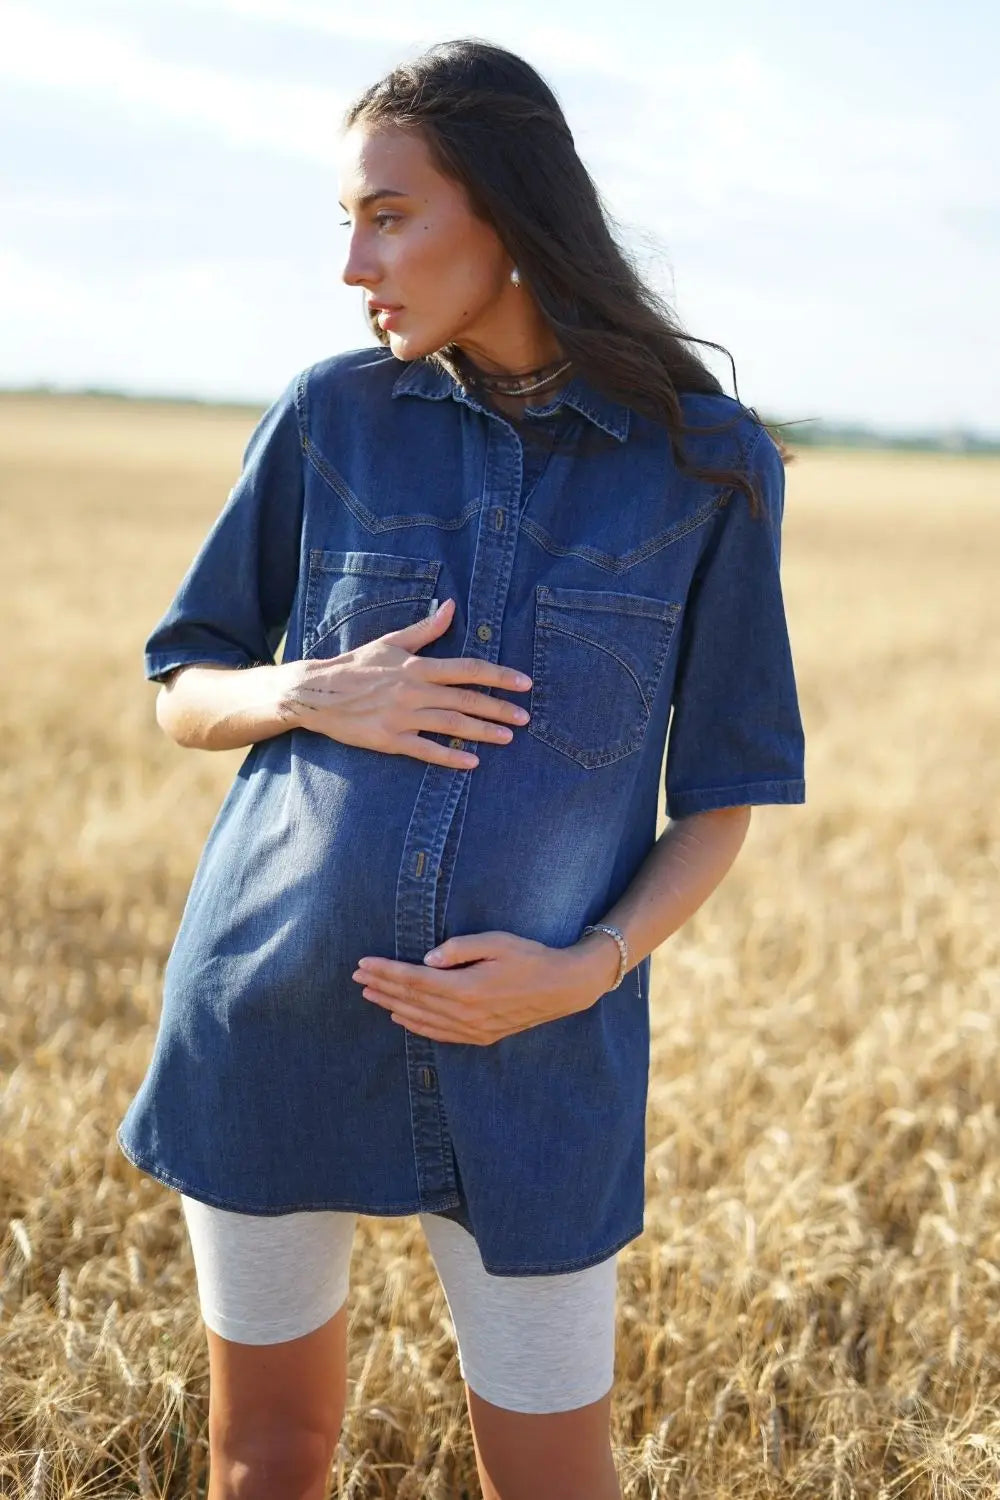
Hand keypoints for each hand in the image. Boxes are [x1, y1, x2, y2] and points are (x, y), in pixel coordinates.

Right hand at [274, 597, 531, 769]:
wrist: (316, 693)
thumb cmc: (356, 665)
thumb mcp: (390, 642)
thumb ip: (426, 629)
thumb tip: (451, 606)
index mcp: (416, 666)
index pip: (467, 669)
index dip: (498, 676)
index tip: (524, 683)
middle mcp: (413, 691)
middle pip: (465, 699)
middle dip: (499, 708)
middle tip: (526, 717)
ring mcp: (402, 717)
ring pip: (451, 724)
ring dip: (482, 732)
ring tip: (508, 737)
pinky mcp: (389, 739)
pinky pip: (426, 749)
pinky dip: (450, 756)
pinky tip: (471, 761)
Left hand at [351, 929, 616, 1045]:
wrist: (563, 987)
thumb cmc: (530, 957)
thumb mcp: (495, 942)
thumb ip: (458, 949)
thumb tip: (425, 960)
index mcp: (465, 988)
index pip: (413, 980)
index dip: (385, 971)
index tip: (363, 963)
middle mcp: (465, 1013)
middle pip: (411, 1000)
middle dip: (381, 987)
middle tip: (357, 977)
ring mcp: (472, 1029)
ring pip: (421, 1019)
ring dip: (392, 1006)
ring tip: (370, 995)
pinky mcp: (481, 1036)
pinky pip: (439, 1034)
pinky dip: (416, 1026)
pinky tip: (401, 1017)